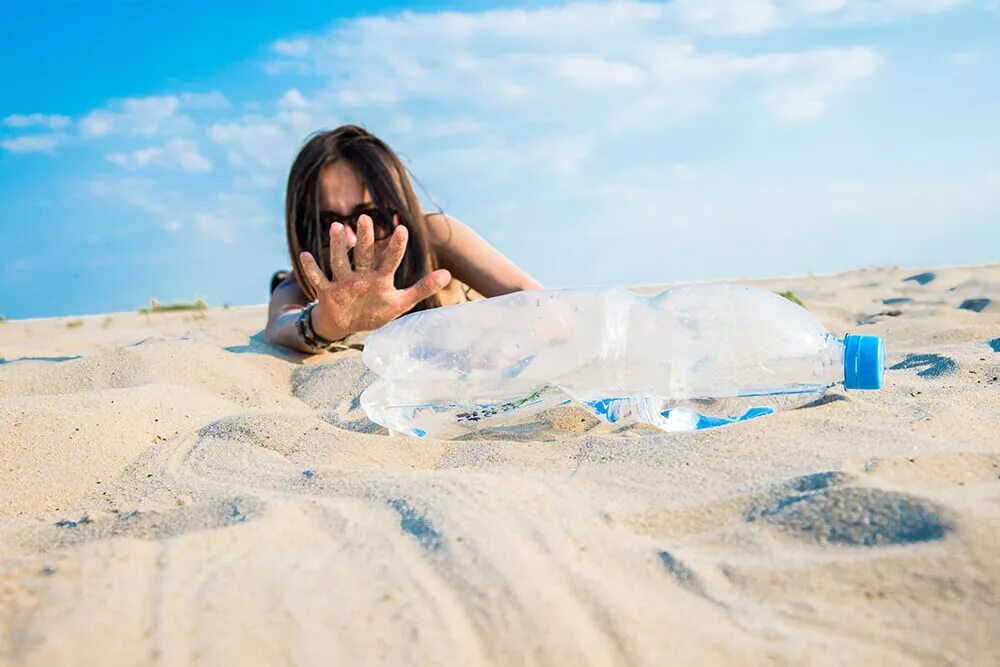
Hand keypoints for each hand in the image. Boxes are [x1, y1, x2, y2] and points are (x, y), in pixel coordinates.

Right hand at [298, 215, 450, 337]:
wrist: (347, 324)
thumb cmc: (375, 310)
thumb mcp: (400, 303)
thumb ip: (422, 288)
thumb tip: (447, 273)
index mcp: (380, 278)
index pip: (390, 260)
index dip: (396, 246)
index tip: (402, 228)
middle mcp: (361, 276)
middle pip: (364, 254)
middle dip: (365, 238)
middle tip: (366, 218)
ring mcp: (344, 282)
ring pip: (340, 261)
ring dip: (338, 246)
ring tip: (337, 228)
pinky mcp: (328, 292)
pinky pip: (318, 278)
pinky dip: (311, 268)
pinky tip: (303, 255)